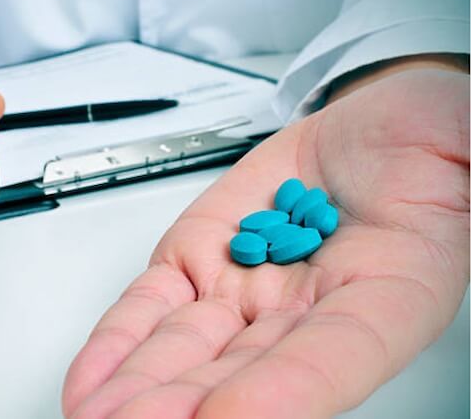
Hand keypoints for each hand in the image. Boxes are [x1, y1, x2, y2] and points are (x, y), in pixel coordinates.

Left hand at [63, 68, 468, 417]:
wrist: (367, 135)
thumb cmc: (417, 143)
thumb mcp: (460, 137)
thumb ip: (460, 150)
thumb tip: (467, 151)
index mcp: (389, 294)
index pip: (337, 357)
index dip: (286, 392)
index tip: (227, 415)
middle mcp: (309, 309)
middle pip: (243, 375)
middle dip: (183, 406)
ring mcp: (248, 289)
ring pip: (186, 351)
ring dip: (140, 388)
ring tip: (96, 417)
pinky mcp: (200, 259)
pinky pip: (154, 307)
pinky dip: (120, 341)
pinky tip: (92, 379)